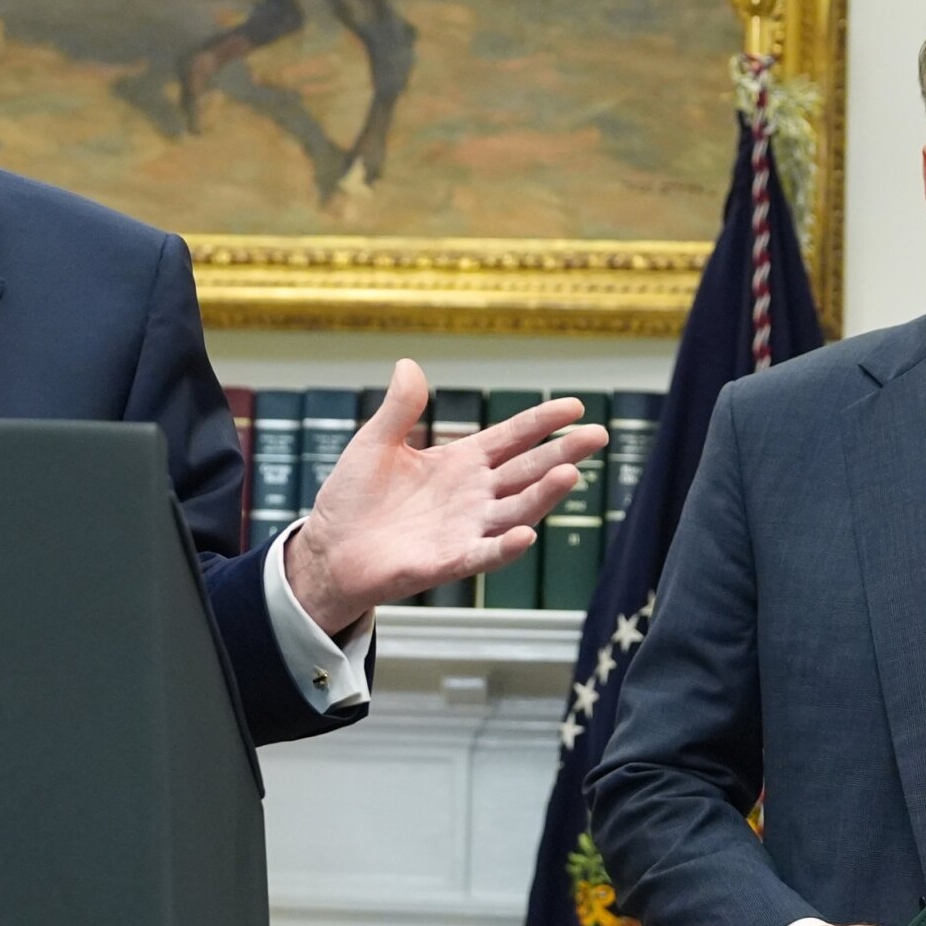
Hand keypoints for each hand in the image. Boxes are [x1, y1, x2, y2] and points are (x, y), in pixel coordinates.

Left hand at [281, 359, 603, 632]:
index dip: (542, 422)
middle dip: (562, 454)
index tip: (574, 406)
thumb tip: (409, 364)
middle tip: (596, 436)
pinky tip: (526, 534)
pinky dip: (505, 546)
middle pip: (527, 471)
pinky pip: (484, 553)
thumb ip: (399, 409)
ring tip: (568, 476)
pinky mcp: (448, 561)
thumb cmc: (353, 498)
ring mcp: (465, 529)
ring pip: (515, 510)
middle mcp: (472, 495)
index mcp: (460, 462)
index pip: (511, 437)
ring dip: (542, 496)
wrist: (329, 548)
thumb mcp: (375, 443)